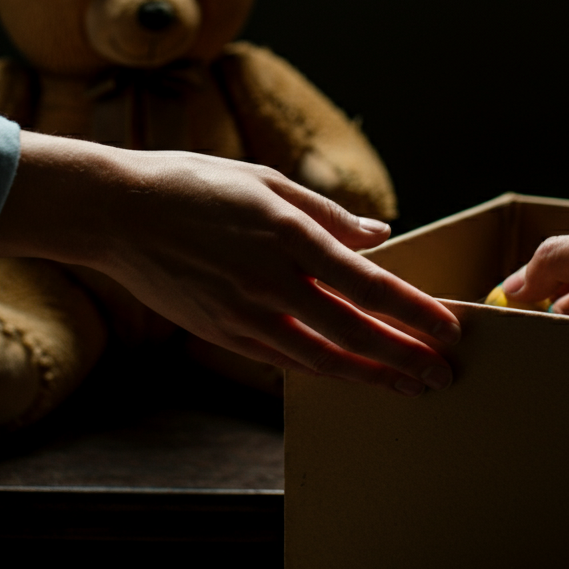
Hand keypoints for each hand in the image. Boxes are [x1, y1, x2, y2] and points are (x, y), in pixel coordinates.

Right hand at [0, 132, 460, 394]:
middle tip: (444, 374)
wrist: (119, 213)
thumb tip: (377, 236)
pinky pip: (284, 360)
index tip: (449, 328)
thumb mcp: (264, 181)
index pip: (368, 285)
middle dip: (406, 357)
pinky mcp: (223, 332)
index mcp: (289, 234)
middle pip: (355, 332)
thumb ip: (326, 214)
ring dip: (372, 376)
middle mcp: (272, 280)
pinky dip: (323, 371)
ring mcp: (245, 313)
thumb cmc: (193, 184)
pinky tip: (348, 377)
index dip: (414, 312)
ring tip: (409, 387)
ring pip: (323, 357)